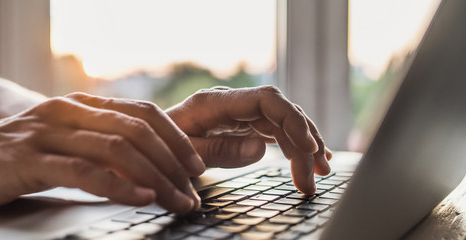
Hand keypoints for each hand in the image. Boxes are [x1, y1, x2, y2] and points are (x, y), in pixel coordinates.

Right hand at [0, 93, 204, 213]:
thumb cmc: (10, 158)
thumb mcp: (60, 145)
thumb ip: (96, 148)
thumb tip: (143, 169)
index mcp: (80, 107)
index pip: (142, 113)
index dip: (175, 138)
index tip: (197, 166)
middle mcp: (69, 112)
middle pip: (138, 130)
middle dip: (173, 163)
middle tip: (193, 192)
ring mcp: (48, 132)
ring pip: (118, 148)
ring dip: (156, 177)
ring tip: (177, 201)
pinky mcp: (30, 158)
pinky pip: (84, 169)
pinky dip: (118, 184)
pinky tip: (140, 198)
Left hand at [167, 86, 331, 193]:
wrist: (147, 143)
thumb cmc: (159, 146)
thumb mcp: (183, 152)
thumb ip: (218, 150)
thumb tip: (260, 149)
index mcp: (216, 102)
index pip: (266, 100)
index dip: (292, 120)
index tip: (308, 147)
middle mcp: (233, 103)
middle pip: (280, 114)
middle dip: (302, 144)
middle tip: (311, 179)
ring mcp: (239, 114)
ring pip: (283, 123)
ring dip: (304, 147)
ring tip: (319, 174)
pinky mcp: (243, 126)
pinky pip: (275, 132)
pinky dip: (293, 147)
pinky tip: (308, 161)